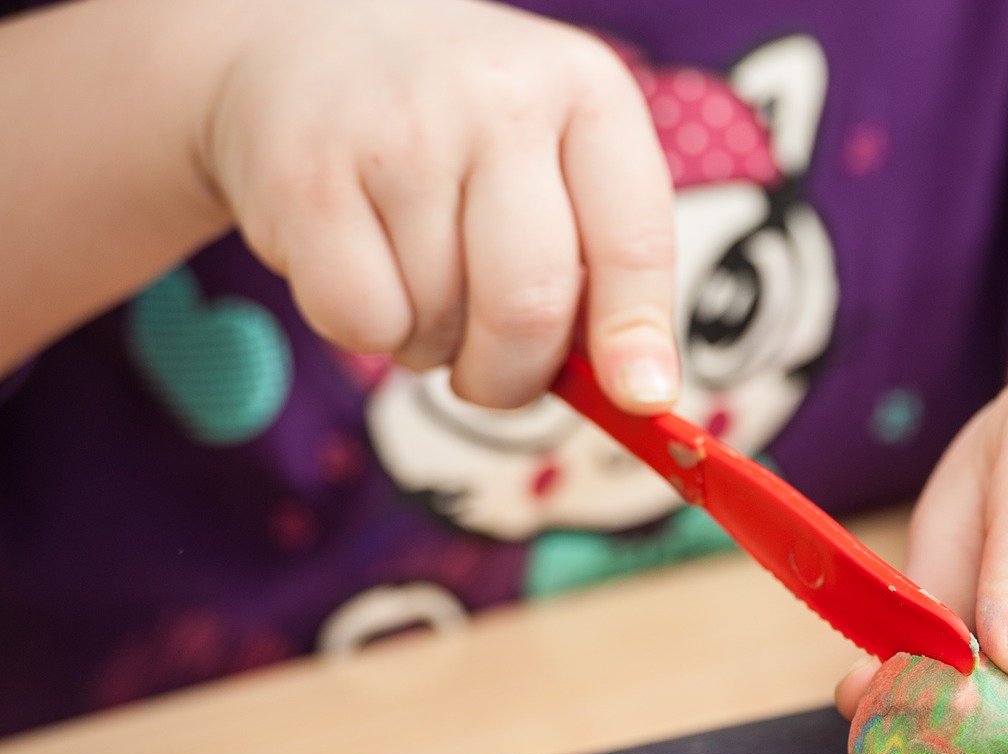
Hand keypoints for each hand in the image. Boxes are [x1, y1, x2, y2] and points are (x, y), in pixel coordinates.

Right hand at [199, 0, 676, 410]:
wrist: (307, 38)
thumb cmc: (462, 132)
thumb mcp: (556, 160)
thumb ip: (604, 265)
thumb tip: (636, 395)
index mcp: (587, 92)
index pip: (634, 241)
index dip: (636, 336)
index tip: (640, 399)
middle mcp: (499, 97)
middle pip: (531, 305)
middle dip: (516, 376)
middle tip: (497, 377)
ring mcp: (399, 131)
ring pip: (443, 324)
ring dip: (435, 346)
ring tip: (420, 280)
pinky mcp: (307, 176)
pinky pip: (363, 322)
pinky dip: (369, 332)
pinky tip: (367, 271)